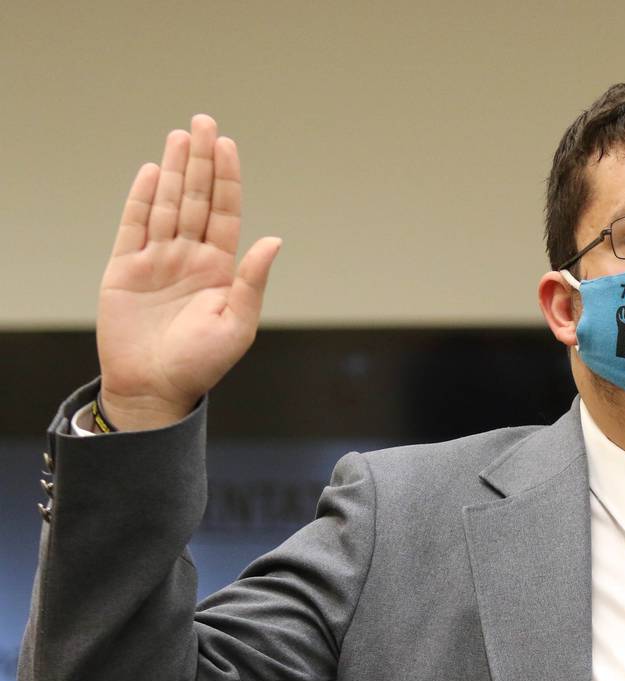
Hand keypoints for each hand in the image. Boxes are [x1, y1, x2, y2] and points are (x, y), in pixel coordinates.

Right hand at [96, 115, 281, 429]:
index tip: (229, 146)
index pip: (225, 213)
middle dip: (201, 161)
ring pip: (166, 205)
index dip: (227, 179)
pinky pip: (133, 226)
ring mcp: (157, 260)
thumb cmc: (202, 363)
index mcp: (220, 269)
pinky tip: (151, 171)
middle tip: (204, 122)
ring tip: (181, 135)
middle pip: (195, 199)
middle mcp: (190, 257)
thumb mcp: (237, 324)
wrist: (155, 388)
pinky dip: (141, 198)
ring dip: (174, 170)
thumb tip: (274, 240)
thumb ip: (252, 282)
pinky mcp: (125, 268)